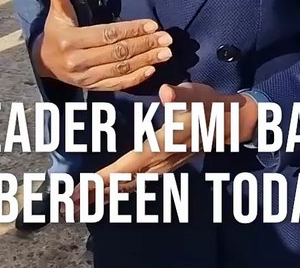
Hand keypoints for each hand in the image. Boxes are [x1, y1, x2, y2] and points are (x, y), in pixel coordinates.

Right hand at [35, 0, 173, 89]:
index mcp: (71, 41)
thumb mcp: (55, 14)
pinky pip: (117, 84)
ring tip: (165, 53)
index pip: (106, 35)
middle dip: (144, 45)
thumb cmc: (55, 34)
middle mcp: (79, 62)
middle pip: (117, 53)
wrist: (43, 64)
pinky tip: (151, 69)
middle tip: (166, 38)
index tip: (152, 25)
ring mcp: (87, 77)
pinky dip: (135, 79)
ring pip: (120, 69)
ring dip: (145, 61)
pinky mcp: (93, 87)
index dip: (130, 30)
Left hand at [75, 83, 258, 206]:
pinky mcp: (165, 168)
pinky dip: (119, 192)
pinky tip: (108, 196)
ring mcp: (163, 168)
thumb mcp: (196, 95)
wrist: (231, 124)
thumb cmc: (209, 106)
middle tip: (68, 206)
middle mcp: (159, 162)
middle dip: (95, 195)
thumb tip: (165, 92)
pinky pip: (137, 185)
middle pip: (122, 183)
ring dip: (104, 197)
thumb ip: (180, 95)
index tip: (81, 189)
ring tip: (80, 206)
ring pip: (129, 187)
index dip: (103, 179)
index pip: (127, 166)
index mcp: (161, 145)